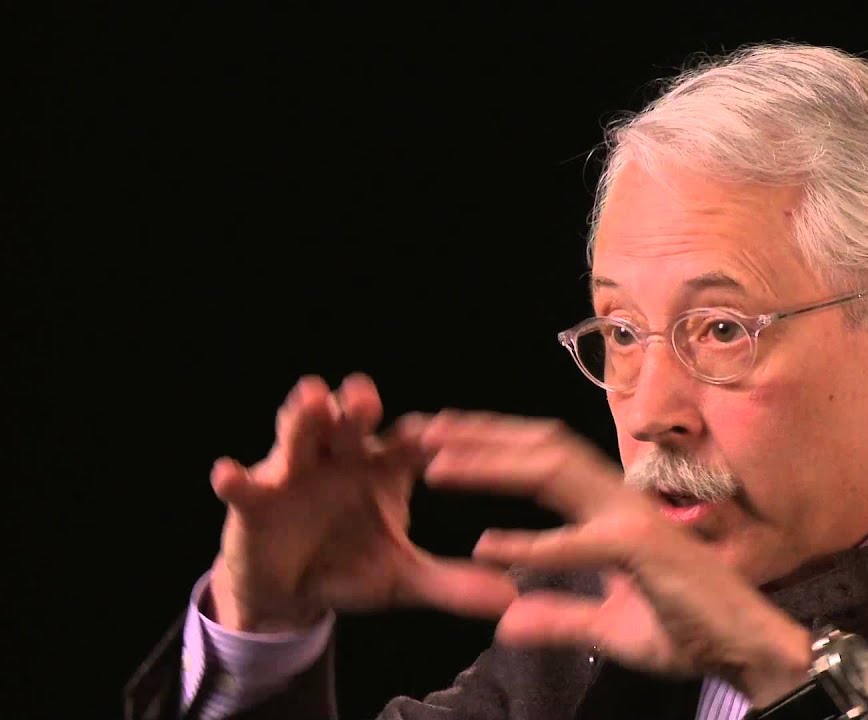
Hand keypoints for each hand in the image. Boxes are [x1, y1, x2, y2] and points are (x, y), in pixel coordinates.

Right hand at [207, 374, 515, 632]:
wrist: (291, 591)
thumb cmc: (350, 565)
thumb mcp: (402, 577)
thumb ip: (451, 584)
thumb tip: (507, 599)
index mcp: (383, 469)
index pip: (410, 444)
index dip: (425, 438)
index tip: (444, 434)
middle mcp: (341, 458)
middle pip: (352, 425)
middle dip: (358, 407)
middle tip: (366, 395)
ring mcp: (296, 471)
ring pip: (299, 436)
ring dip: (302, 418)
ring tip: (309, 399)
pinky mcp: (256, 497)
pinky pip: (245, 485)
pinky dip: (236, 478)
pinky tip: (229, 473)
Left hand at [420, 411, 812, 706]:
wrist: (747, 649)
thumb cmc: (688, 630)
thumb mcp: (607, 627)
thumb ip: (558, 618)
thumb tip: (504, 623)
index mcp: (610, 510)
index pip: (545, 462)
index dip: (493, 447)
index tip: (440, 444)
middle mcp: (620, 501)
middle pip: (542, 448)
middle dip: (480, 435)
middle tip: (421, 430)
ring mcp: (633, 520)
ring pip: (555, 471)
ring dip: (492, 463)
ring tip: (438, 462)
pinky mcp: (644, 551)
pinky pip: (581, 542)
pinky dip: (532, 544)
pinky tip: (486, 548)